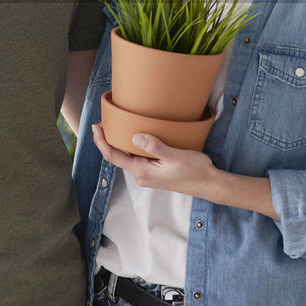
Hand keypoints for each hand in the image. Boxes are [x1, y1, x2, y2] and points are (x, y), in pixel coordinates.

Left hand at [92, 123, 217, 196]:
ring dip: (121, 143)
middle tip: (105, 122)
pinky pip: (139, 158)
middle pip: (119, 156)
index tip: (96, 127)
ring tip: (118, 126)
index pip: (114, 157)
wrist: (209, 184)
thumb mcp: (175, 156)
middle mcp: (142, 175)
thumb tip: (135, 137)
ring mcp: (148, 175)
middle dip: (109, 140)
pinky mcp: (155, 172)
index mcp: (142, 172)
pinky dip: (133, 146)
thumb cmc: (195, 171)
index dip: (102, 142)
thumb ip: (154, 147)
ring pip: (129, 156)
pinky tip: (137, 136)